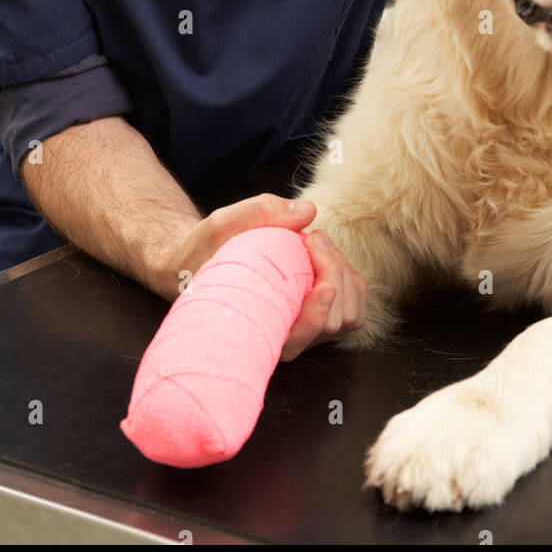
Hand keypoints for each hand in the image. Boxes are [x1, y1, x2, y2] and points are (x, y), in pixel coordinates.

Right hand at [159, 193, 367, 357]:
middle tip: (310, 237)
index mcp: (256, 330)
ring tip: (315, 242)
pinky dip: (348, 274)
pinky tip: (324, 252)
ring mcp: (306, 328)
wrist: (198, 263)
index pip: (298, 340)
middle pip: (335, 321)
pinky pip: (353, 303)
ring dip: (343, 273)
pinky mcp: (320, 313)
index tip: (323, 285)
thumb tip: (307, 211)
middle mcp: (285, 338)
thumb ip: (260, 214)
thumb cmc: (206, 250)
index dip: (317, 317)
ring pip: (350, 314)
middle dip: (334, 274)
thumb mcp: (222, 226)